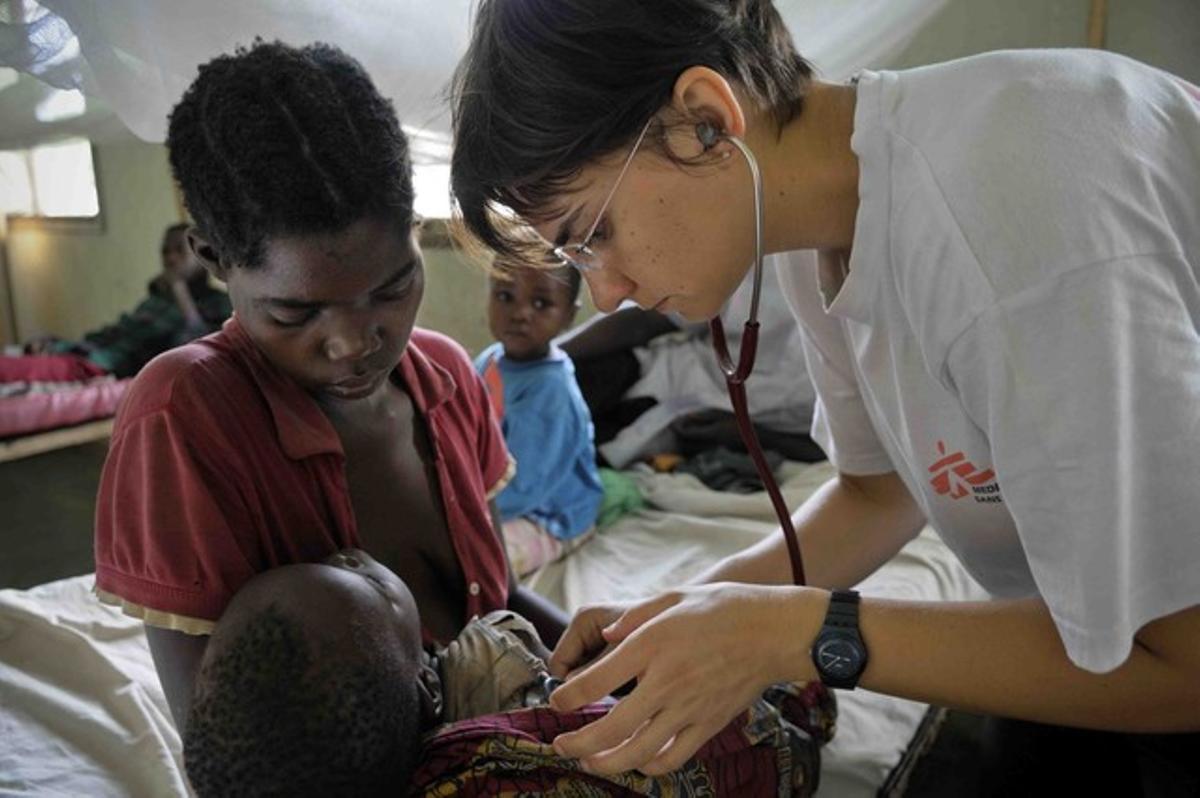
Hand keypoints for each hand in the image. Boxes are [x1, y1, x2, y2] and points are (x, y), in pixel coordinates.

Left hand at [548, 583, 820, 775]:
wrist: (775, 631)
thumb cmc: (724, 608)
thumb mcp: (673, 596)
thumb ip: (634, 617)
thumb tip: (606, 636)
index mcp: (651, 646)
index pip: (594, 681)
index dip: (567, 698)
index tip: (557, 702)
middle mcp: (666, 682)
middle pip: (610, 728)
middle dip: (577, 743)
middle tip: (560, 744)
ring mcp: (689, 708)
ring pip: (638, 752)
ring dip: (606, 763)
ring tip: (588, 761)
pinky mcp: (709, 724)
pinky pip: (674, 757)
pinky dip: (650, 767)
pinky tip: (637, 763)